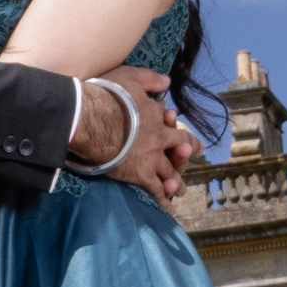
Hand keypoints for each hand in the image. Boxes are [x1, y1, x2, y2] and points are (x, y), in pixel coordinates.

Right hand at [113, 69, 193, 201]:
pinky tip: (168, 209)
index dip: (171, 122)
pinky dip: (163, 200)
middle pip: (178, 146)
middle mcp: (159, 138)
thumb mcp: (131, 77)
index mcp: (155, 116)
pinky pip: (155, 190)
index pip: (167, 120)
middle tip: (192, 152)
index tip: (172, 120)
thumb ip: (150, 79)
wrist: (93, 120)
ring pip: (170, 172)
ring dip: (177, 180)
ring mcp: (152, 158)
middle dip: (185, 151)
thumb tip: (167, 81)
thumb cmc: (109, 96)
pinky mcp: (141, 175)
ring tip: (181, 189)